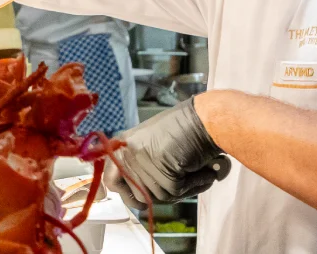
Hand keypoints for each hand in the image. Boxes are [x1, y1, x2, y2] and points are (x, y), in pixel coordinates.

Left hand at [102, 99, 231, 208]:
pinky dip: (195, 185)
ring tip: (196, 171)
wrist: (206, 118)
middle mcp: (126, 154)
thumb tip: (138, 199)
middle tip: (180, 184)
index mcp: (120, 147)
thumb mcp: (150, 145)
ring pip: (160, 197)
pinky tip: (205, 171)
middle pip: (137, 197)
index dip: (128, 193)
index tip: (143, 197)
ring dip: (183, 189)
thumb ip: (139, 167)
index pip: (111, 182)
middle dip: (161, 194)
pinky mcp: (163, 172)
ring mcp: (142, 163)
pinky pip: (177, 192)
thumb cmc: (184, 128)